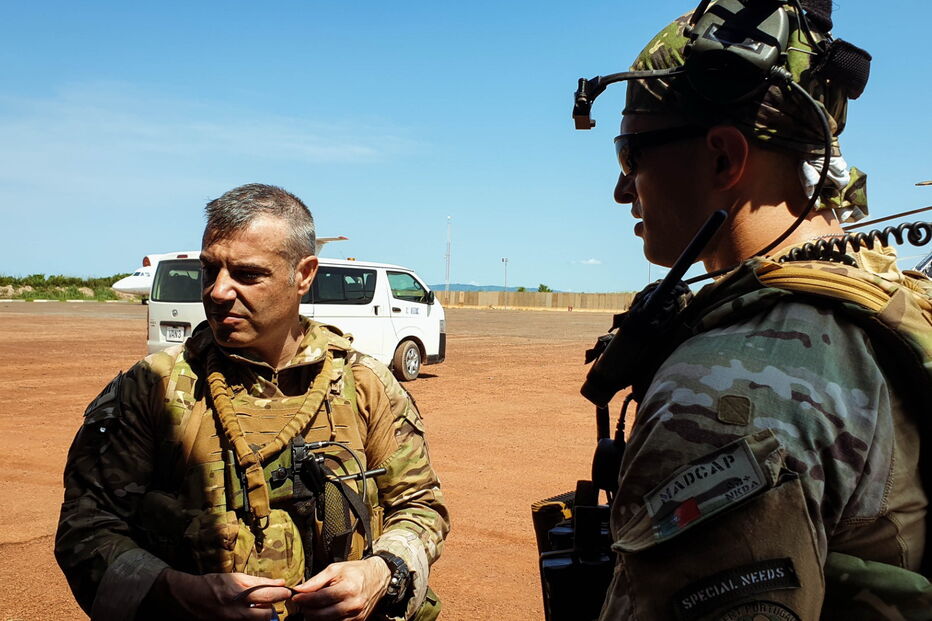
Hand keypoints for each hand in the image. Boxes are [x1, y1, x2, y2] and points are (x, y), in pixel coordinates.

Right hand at [150, 568, 294, 619]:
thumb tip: (278, 582)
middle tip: (275, 602)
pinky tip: (249, 614)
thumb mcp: (234, 578)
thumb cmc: (212, 584)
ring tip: (261, 609)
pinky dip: (251, 620)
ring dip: (263, 616)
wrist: (187, 598)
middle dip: (274, 608)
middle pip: (266, 614)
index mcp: (239, 594)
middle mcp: (236, 611)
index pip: (268, 595)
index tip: (288, 591)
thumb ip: (257, 581)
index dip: (281, 593)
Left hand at [290, 557, 391, 619]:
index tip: (295, 597)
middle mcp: (353, 604)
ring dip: (316, 617)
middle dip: (307, 610)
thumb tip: (300, 589)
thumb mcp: (336, 569)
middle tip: (301, 604)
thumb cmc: (357, 571)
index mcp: (348, 588)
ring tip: (311, 608)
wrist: (379, 577)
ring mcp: (356, 615)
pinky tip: (323, 612)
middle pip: (322, 614)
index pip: (320, 599)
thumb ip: (317, 580)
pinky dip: (327, 620)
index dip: (304, 599)